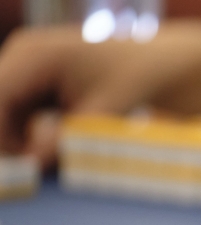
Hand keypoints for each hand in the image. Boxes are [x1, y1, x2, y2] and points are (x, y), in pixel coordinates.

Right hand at [0, 23, 200, 164]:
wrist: (161, 63)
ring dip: (16, 138)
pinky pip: (17, 112)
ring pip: (3, 112)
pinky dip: (27, 134)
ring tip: (46, 160)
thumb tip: (32, 165)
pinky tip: (51, 148)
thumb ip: (64, 140)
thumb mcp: (102, 114)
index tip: (19, 167)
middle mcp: (22, 53)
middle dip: (6, 139)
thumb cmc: (137, 79)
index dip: (1, 135)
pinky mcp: (36, 81)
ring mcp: (27, 66)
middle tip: (30, 171)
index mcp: (34, 53)